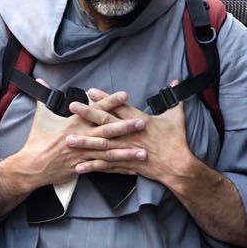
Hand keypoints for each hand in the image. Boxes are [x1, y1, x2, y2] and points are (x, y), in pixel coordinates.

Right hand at [0, 88, 143, 211]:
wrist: (32, 166)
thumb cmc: (36, 140)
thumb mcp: (40, 116)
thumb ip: (44, 97)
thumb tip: (40, 79)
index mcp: (73, 123)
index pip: (95, 110)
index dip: (110, 102)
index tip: (125, 95)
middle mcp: (81, 138)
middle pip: (107, 131)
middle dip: (126, 127)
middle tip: (142, 122)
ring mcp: (83, 154)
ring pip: (109, 152)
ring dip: (127, 152)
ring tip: (144, 151)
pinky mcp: (83, 167)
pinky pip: (104, 168)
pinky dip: (118, 169)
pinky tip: (132, 169)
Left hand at [63, 83, 195, 186]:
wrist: (178, 165)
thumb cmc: (177, 140)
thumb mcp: (176, 116)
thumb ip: (174, 98)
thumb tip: (176, 81)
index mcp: (140, 121)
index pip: (119, 107)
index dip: (105, 98)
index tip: (91, 91)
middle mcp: (130, 134)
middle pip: (106, 122)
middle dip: (88, 114)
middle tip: (73, 106)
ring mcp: (126, 150)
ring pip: (102, 145)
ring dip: (85, 142)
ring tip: (68, 139)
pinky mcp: (126, 164)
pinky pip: (106, 165)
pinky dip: (93, 166)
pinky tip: (79, 166)